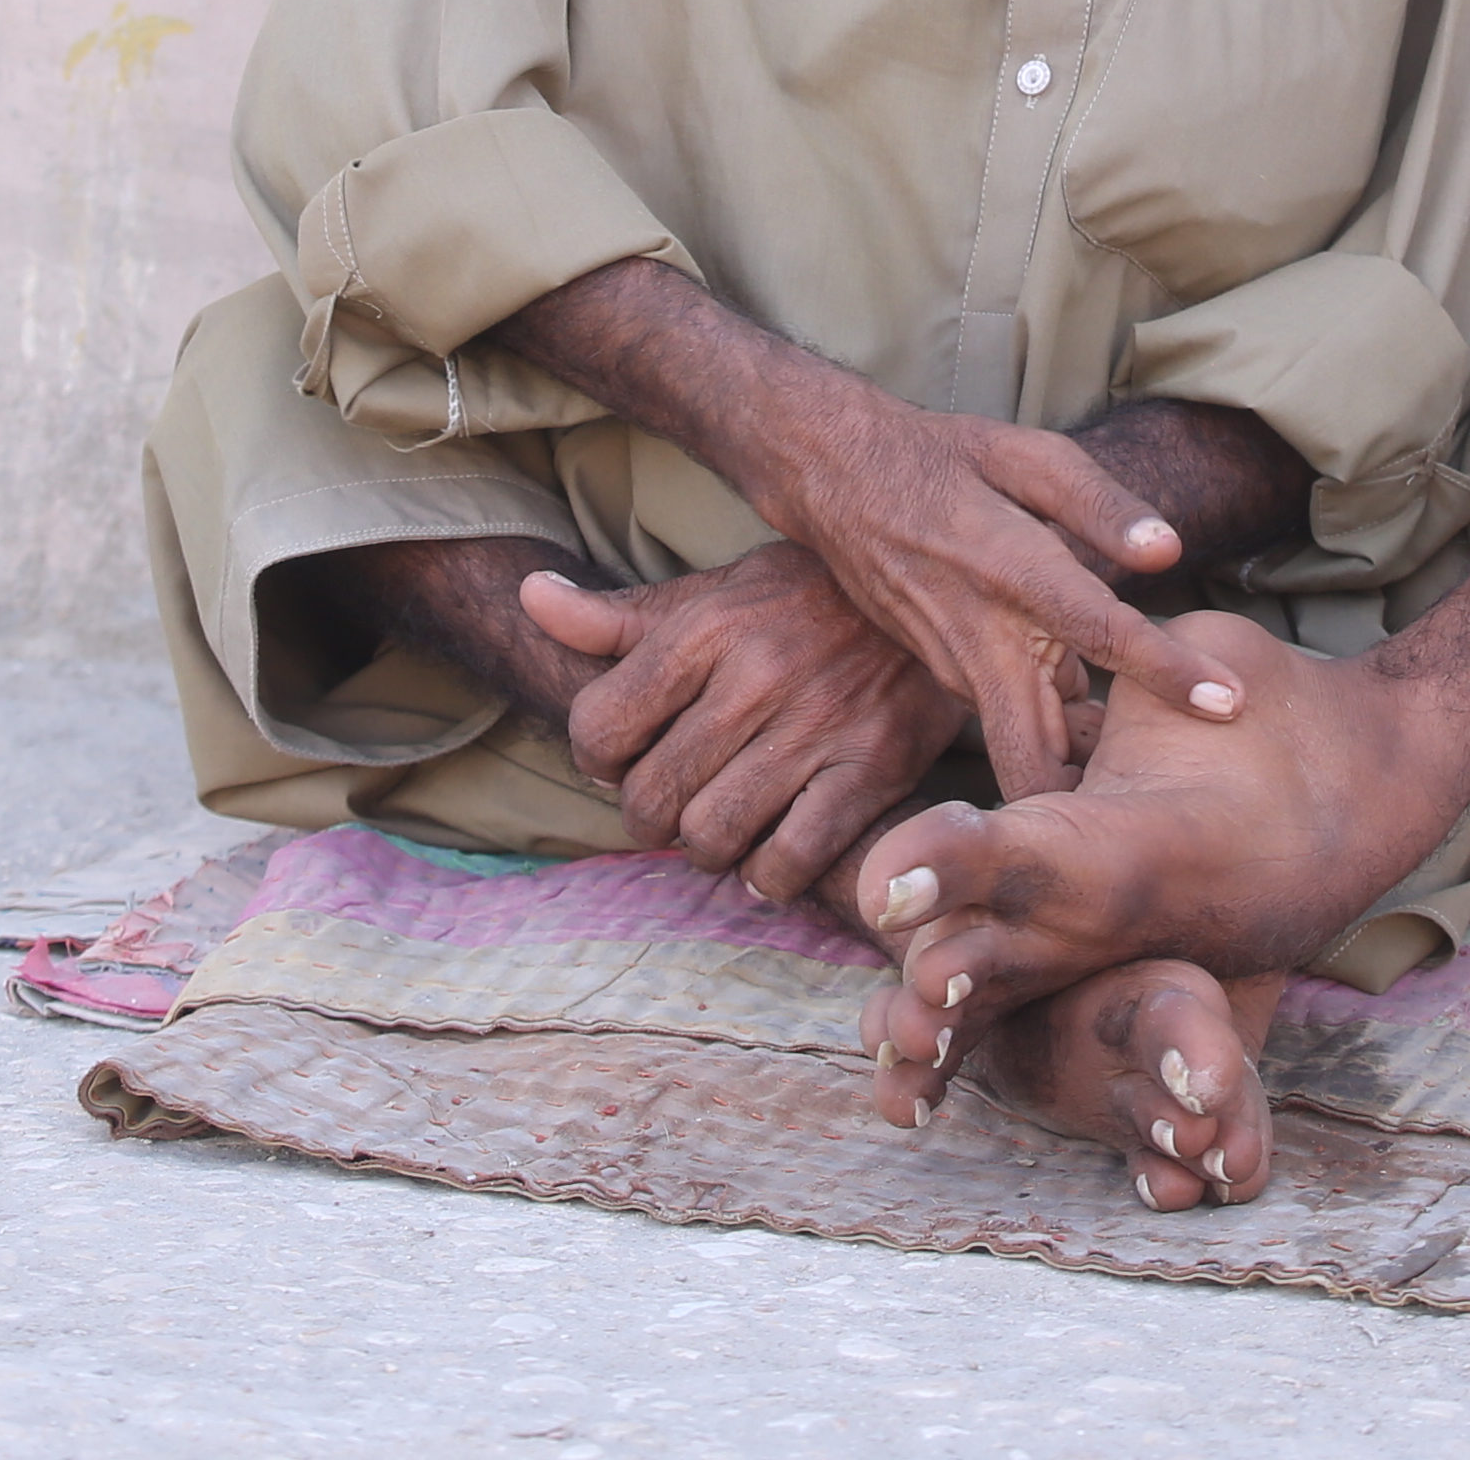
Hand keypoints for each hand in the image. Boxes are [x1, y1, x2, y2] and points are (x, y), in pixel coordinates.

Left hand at [518, 548, 967, 906]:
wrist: (940, 593)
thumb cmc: (808, 600)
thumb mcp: (713, 593)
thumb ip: (619, 614)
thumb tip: (530, 596)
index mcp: (704, 627)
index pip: (597, 727)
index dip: (596, 759)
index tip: (623, 759)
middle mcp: (754, 675)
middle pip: (650, 796)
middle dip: (648, 816)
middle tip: (671, 806)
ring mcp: (816, 725)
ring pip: (712, 836)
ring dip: (706, 850)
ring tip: (720, 829)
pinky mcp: (872, 769)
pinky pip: (791, 859)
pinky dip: (769, 875)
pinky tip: (772, 855)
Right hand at [739, 396, 1238, 799]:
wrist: (836, 478)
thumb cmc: (946, 459)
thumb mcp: (1028, 455)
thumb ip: (1103, 505)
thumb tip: (1171, 552)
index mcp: (1013, 571)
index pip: (1102, 631)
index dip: (1168, 671)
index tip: (1229, 704)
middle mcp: (981, 637)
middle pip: (1038, 754)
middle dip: (1098, 798)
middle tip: (1181, 802)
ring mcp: (959, 668)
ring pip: (1022, 753)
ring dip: (1081, 773)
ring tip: (1155, 769)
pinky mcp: (949, 679)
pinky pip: (1011, 722)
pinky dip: (1057, 737)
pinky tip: (1102, 725)